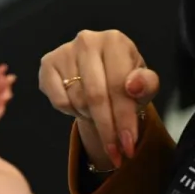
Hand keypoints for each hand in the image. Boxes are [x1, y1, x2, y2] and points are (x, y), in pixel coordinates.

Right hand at [39, 30, 158, 169]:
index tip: (128, 144)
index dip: (124, 118)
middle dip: (107, 129)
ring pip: (77, 100)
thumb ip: (146, 84)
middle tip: (115, 153)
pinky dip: (72, 111)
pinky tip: (82, 105)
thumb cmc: (125, 79)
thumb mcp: (144, 84)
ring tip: (100, 117)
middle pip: (95, 96)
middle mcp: (87, 40)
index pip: (118, 86)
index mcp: (115, 41)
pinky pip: (59, 100)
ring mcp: (64, 51)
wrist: (101, 73)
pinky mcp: (47, 64)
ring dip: (91, 118)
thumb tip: (134, 85)